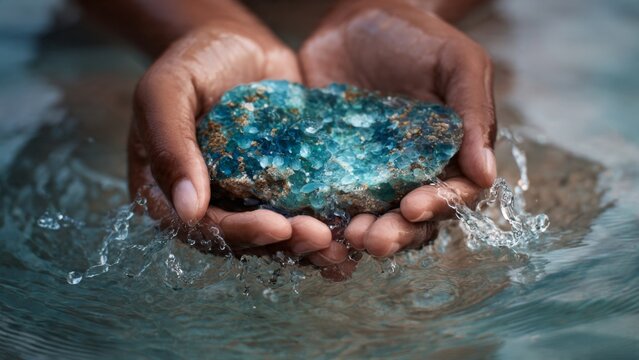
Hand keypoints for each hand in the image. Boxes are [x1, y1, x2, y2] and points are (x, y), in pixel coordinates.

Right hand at [129, 23, 347, 264]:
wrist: (239, 43)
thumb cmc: (195, 61)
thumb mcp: (167, 90)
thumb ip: (170, 144)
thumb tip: (188, 211)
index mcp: (171, 193)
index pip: (204, 229)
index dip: (241, 234)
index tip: (279, 227)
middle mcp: (211, 203)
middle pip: (246, 240)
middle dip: (285, 244)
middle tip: (323, 238)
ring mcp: (250, 196)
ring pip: (278, 235)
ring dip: (310, 245)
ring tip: (342, 246)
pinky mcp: (284, 185)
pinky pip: (303, 210)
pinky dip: (327, 221)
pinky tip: (353, 224)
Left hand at [300, 0, 496, 256]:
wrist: (356, 18)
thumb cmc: (416, 36)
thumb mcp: (456, 62)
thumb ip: (474, 112)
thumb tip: (486, 175)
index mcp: (449, 155)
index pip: (453, 195)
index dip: (438, 207)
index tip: (413, 207)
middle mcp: (411, 173)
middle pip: (410, 221)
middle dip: (395, 235)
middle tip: (373, 240)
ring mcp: (369, 175)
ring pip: (370, 219)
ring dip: (359, 235)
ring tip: (344, 238)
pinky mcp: (330, 168)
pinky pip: (327, 200)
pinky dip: (322, 217)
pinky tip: (311, 223)